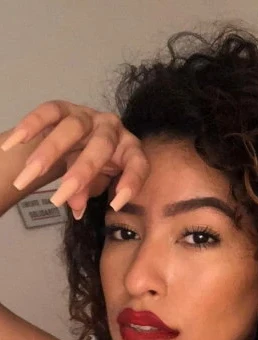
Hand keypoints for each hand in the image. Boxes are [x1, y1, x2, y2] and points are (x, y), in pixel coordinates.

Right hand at [5, 100, 148, 217]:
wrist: (76, 144)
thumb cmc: (92, 169)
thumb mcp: (93, 185)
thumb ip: (87, 194)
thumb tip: (77, 208)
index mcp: (129, 149)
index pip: (137, 164)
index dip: (130, 183)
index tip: (114, 206)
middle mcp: (112, 128)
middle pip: (101, 146)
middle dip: (79, 174)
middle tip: (57, 199)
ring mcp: (88, 115)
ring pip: (72, 128)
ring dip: (48, 152)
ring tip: (28, 175)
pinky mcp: (65, 106)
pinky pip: (48, 111)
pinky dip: (30, 126)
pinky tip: (12, 143)